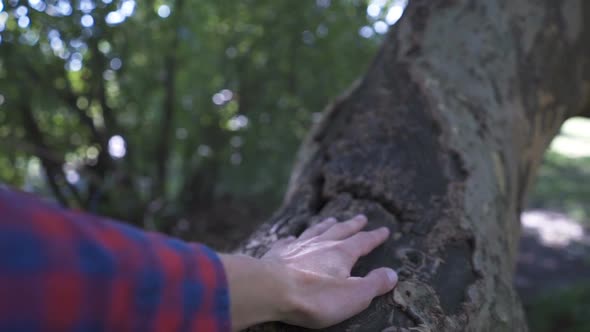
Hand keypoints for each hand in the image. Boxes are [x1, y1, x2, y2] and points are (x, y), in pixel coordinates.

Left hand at [261, 215, 397, 328]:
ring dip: (325, 225)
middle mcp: (321, 244)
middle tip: (361, 217)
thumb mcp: (354, 296)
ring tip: (332, 219)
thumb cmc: (314, 297)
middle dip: (353, 225)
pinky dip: (293, 238)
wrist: (270, 290)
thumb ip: (374, 284)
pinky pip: (288, 241)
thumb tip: (393, 274)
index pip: (363, 241)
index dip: (375, 236)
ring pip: (315, 231)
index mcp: (342, 253)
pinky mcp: (277, 253)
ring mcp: (298, 247)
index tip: (384, 230)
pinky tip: (292, 237)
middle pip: (340, 230)